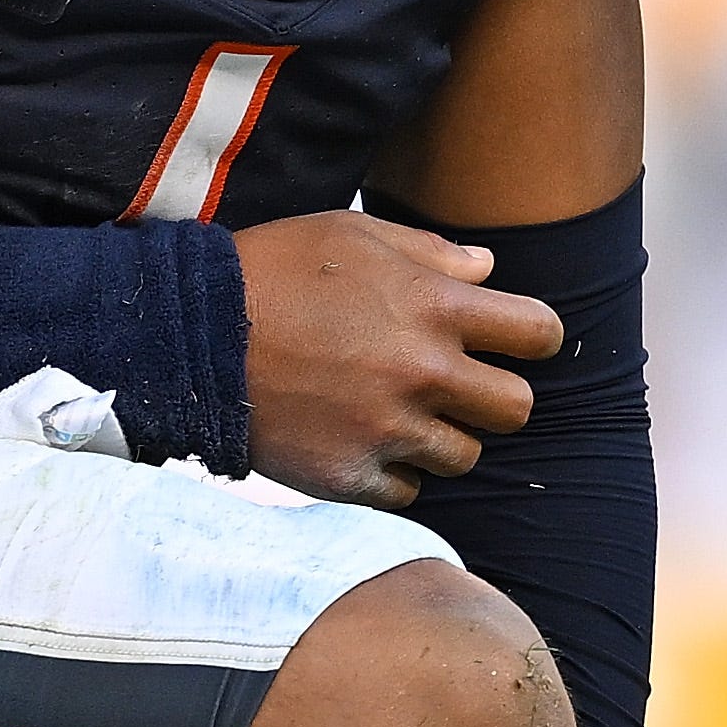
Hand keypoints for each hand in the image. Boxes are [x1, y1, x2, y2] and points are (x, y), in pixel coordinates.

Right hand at [236, 211, 558, 508]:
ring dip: (440, 438)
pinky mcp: (348, 475)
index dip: (532, 337)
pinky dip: (392, 473)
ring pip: (463, 457)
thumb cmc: (271, 272)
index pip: (539, 333)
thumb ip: (429, 252)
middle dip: (493, 397)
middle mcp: (420, 372)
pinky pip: (407, 492)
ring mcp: (385, 430)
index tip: (509, 340)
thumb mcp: (351, 234)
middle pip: (516, 409)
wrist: (187, 337)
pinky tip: (358, 441)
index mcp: (432, 307)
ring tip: (395, 415)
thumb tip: (487, 269)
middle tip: (454, 388)